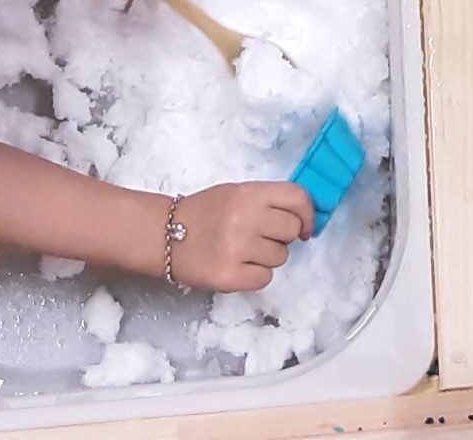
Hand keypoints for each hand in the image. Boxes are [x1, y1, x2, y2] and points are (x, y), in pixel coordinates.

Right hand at [165, 182, 315, 291]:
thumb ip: (268, 200)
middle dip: (283, 237)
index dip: (308, 213)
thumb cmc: (204, 212)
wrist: (163, 235)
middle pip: (291, 230)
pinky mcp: (229, 277)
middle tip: (263, 237)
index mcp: (249, 193)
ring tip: (244, 250)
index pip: (297, 198)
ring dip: (268, 257)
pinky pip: (264, 278)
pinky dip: (255, 275)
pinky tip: (238, 265)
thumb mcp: (236, 193)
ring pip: (280, 257)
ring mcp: (237, 249)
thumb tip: (303, 216)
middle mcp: (246, 218)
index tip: (305, 226)